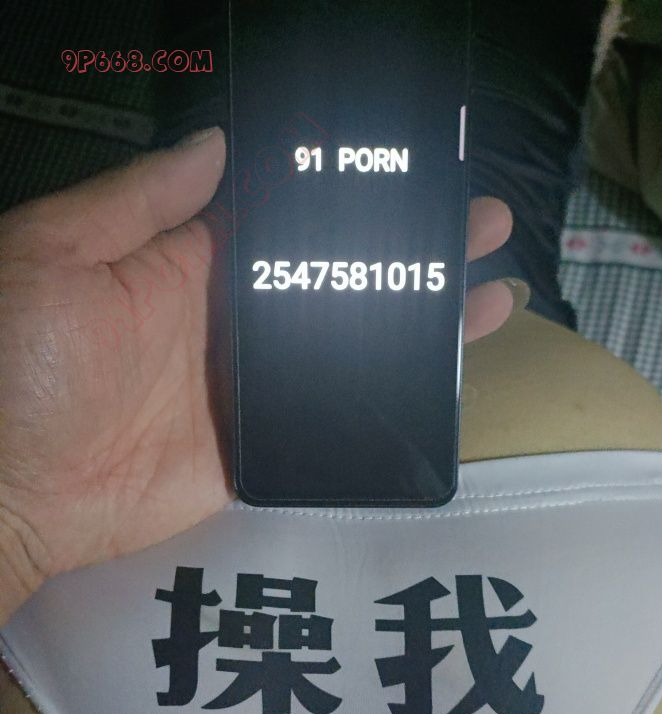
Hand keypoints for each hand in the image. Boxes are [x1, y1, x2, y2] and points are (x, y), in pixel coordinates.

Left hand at [0, 127, 513, 620]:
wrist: (9, 492)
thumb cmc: (15, 364)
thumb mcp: (56, 253)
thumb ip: (139, 202)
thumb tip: (216, 144)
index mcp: (185, 267)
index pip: (282, 224)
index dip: (345, 200)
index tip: (408, 178)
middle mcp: (227, 326)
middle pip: (331, 284)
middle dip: (404, 255)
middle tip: (473, 227)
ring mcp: (247, 393)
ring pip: (346, 353)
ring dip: (413, 326)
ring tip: (485, 299)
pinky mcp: (256, 452)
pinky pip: (329, 428)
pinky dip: (384, 410)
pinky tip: (437, 384)